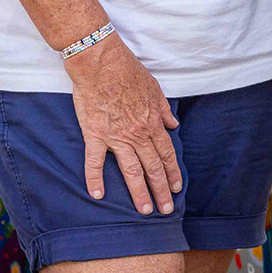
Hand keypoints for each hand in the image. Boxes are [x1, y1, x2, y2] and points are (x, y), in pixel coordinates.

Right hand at [64, 33, 181, 214]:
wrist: (101, 62)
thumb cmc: (127, 70)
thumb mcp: (154, 87)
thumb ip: (163, 109)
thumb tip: (174, 124)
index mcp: (152, 122)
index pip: (166, 153)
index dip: (172, 172)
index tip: (176, 188)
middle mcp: (137, 133)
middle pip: (152, 166)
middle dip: (161, 190)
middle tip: (166, 210)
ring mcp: (116, 136)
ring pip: (131, 170)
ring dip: (138, 192)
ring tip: (144, 210)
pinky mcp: (95, 134)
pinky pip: (95, 161)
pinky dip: (95, 178)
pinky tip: (97, 194)